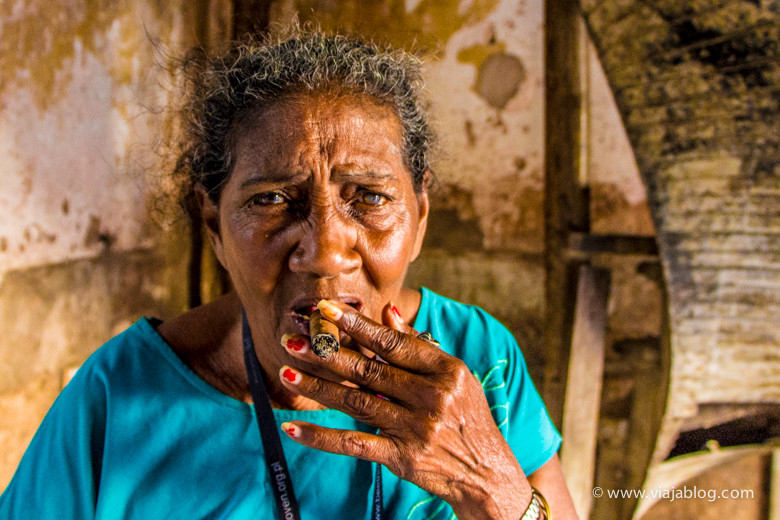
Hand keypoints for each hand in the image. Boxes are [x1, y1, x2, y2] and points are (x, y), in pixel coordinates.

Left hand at [277, 299, 533, 519]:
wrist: (486, 473)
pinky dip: (323, 437)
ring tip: (286, 371)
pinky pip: (355, 444)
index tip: (326, 310)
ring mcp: (416, 428)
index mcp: (445, 370)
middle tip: (292, 339)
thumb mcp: (455, 376)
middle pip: (369, 369)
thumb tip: (387, 311)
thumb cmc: (468, 417)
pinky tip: (295, 428)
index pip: (393, 343)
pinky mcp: (403, 457)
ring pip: (356, 402)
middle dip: (326, 352)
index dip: (356, 325)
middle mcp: (432, 397)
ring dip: (317, 387)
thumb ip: (419, 346)